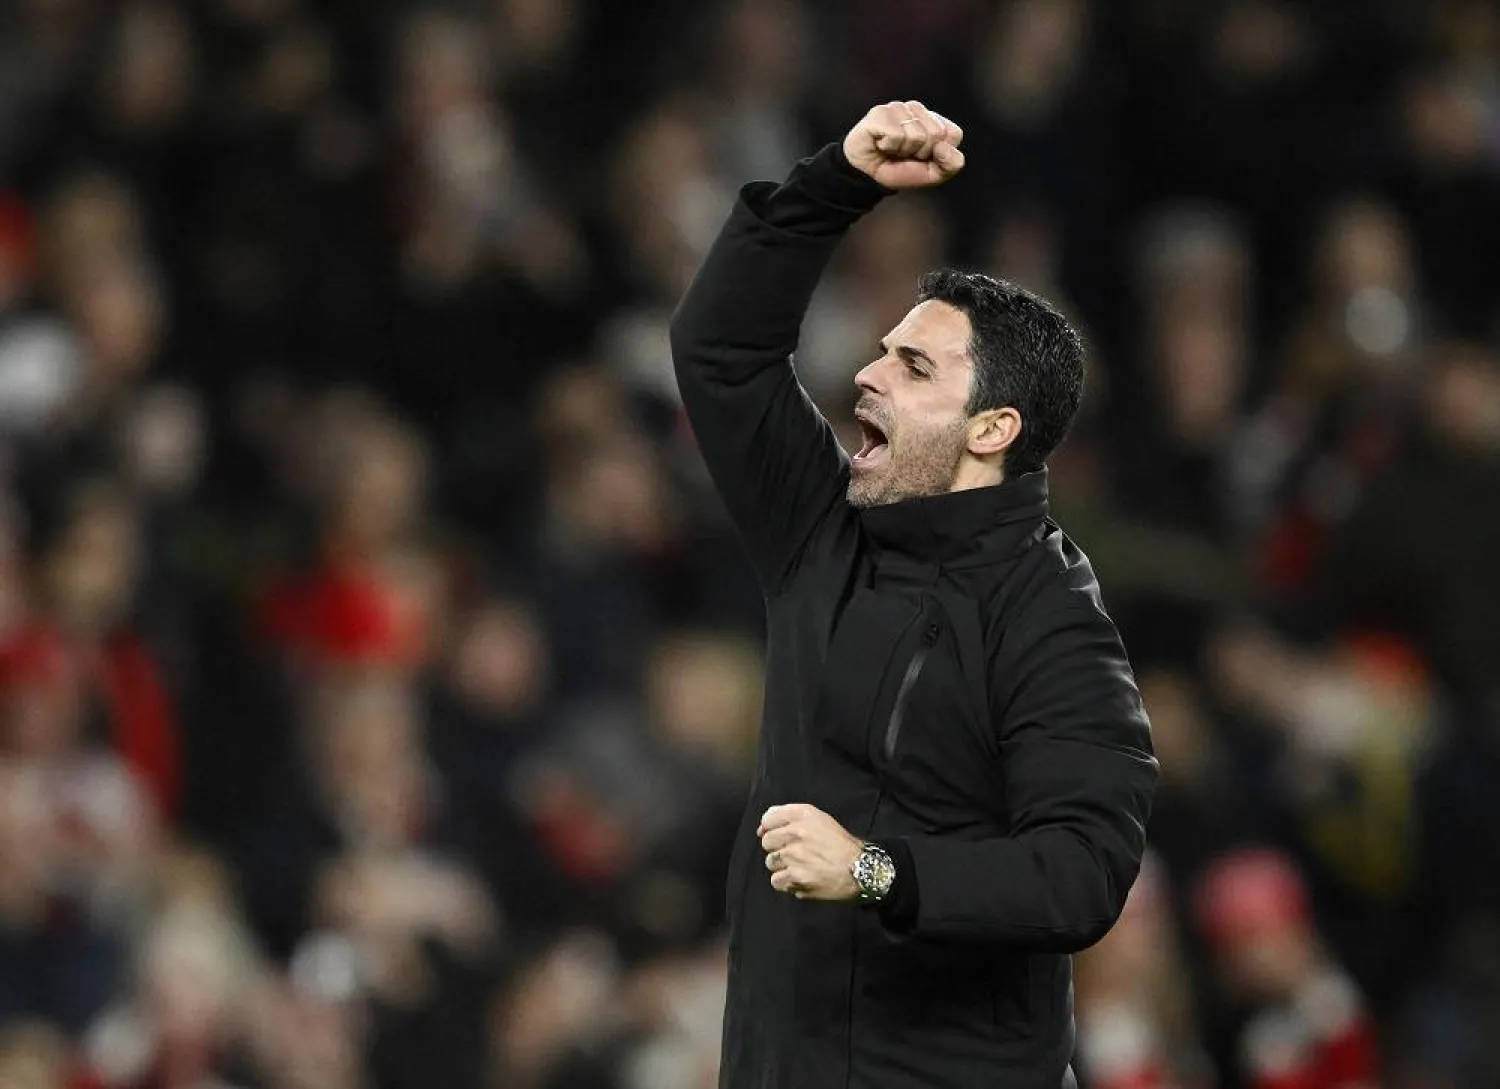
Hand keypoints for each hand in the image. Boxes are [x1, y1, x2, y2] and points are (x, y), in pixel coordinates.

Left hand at [758, 804, 862, 900]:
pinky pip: (776, 881)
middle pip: (766, 841)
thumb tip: (762, 826)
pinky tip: (800, 880)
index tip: (778, 836)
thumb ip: (791, 817)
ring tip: (800, 868)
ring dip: (782, 867)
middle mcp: (796, 832)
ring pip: (770, 862)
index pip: (768, 818)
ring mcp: (794, 855)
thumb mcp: (820, 820)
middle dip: (777, 848)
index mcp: (803, 815)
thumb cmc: (842, 844)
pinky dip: (787, 883)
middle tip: (793, 854)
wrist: (861, 868)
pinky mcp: (795, 876)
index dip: (769, 828)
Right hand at [842, 100, 964, 189]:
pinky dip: (889, 147)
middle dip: (921, 152)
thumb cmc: (899, 170)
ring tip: (892, 149)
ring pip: (916, 135)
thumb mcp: (932, 174)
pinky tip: (881, 144)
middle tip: (905, 154)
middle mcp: (917, 110)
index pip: (953, 134)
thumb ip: (950, 164)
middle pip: (936, 134)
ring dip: (903, 150)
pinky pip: (896, 134)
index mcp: (933, 121)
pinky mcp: (880, 112)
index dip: (939, 153)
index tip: (924, 157)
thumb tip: (944, 148)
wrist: (867, 175)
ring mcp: (898, 108)